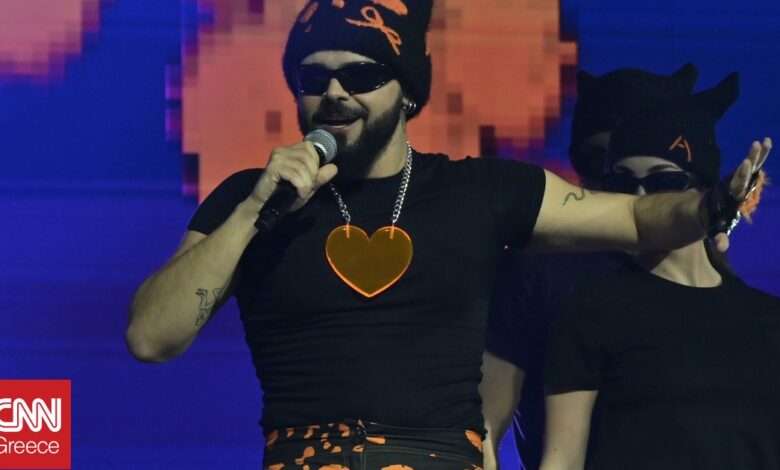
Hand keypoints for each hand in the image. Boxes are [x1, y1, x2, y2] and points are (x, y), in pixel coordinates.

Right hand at [251, 141, 338, 212]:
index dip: (316, 162)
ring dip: (307, 183)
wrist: (265, 207)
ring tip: (302, 192)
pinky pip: (295, 174)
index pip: (310, 147)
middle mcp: (282, 150)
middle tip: (307, 187)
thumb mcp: (307, 187)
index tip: (311, 178)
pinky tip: (298, 193)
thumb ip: (320, 177)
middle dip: (313, 174)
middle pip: (308, 156)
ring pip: (303, 166)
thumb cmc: (285, 196)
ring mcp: (277, 157)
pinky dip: (301, 186)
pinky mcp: (272, 167)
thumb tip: (334, 167)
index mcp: (290, 151)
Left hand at [712, 137, 771, 251]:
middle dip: (751, 159)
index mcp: (731, 195)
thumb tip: (721, 247)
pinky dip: (761, 155)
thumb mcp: (717, 229)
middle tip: (756, 145)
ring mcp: (740, 179)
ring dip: (758, 154)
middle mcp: (735, 184)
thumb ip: (720, 237)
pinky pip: (755, 165)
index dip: (741, 174)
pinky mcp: (745, 177)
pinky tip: (768, 142)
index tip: (744, 163)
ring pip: (751, 165)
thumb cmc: (716, 219)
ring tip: (764, 140)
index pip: (736, 183)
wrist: (708, 208)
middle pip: (744, 171)